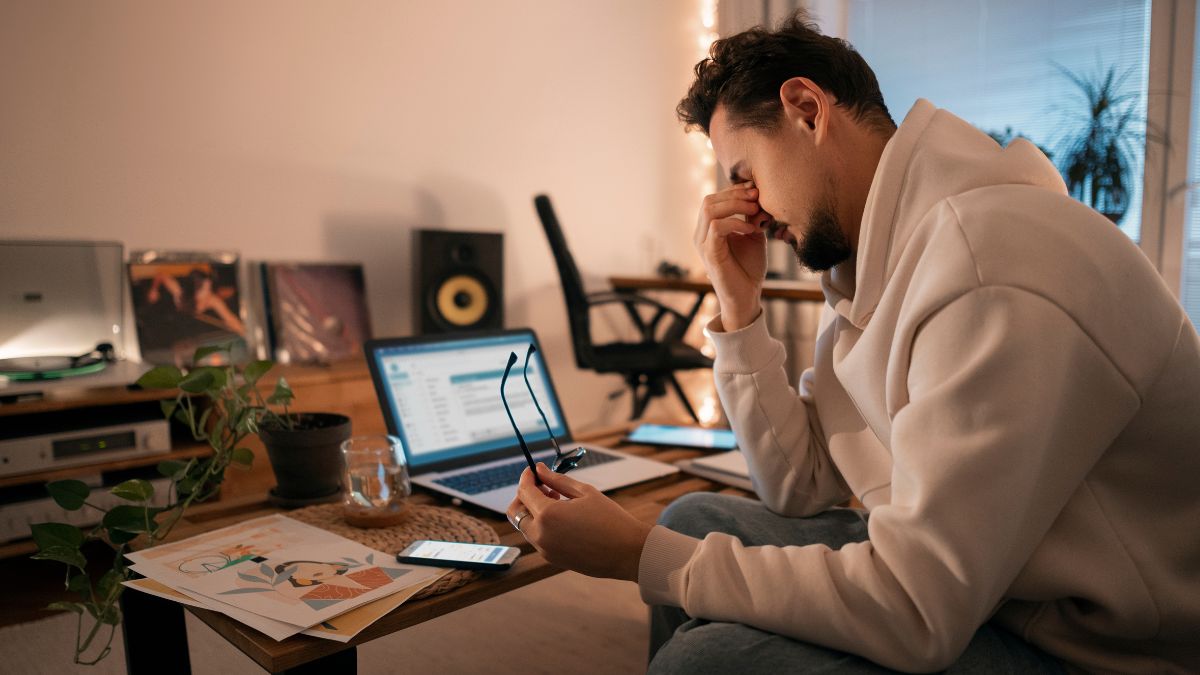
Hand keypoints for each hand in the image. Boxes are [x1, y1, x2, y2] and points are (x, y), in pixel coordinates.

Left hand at [507, 464, 652, 581]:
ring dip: (533, 511)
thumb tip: (539, 470)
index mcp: (548, 515)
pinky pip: (537, 538)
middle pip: (516, 511)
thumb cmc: (611, 519)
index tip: (533, 470)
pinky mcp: (552, 558)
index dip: (526, 477)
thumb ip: (557, 480)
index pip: (524, 491)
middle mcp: (541, 535)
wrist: (627, 553)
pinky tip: (562, 518)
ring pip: (525, 526)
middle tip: (543, 486)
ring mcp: (545, 549)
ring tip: (557, 501)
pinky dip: (541, 525)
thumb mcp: (585, 493)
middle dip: (524, 495)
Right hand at [694, 182, 767, 329]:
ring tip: (755, 210)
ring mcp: (703, 244)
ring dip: (735, 205)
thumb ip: (752, 217)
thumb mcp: (753, 235)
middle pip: (709, 200)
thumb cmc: (749, 268)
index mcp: (709, 229)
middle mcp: (701, 234)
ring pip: (709, 210)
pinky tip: (751, 229)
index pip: (714, 199)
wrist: (747, 296)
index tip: (755, 190)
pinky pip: (716, 227)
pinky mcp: (710, 254)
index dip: (734, 190)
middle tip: (757, 197)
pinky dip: (736, 223)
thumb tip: (757, 197)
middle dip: (735, 194)